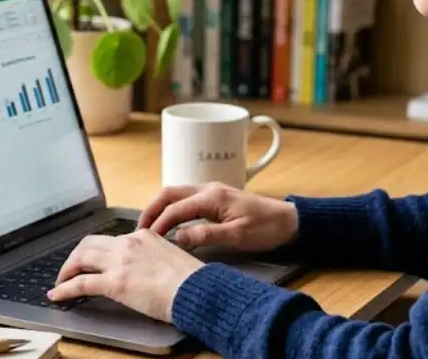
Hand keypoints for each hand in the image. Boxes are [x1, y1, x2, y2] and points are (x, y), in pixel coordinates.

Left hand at [47, 228, 203, 322]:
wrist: (195, 289)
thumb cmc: (190, 279)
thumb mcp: (171, 257)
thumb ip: (153, 256)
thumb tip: (146, 267)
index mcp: (142, 235)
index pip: (112, 239)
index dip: (98, 251)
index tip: (93, 260)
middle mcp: (128, 243)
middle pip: (90, 243)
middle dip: (76, 256)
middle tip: (70, 269)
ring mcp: (119, 262)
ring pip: (81, 258)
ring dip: (67, 269)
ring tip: (60, 281)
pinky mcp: (114, 283)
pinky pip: (81, 284)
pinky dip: (65, 289)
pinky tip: (57, 295)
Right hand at [138, 182, 298, 252]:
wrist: (288, 221)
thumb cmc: (266, 229)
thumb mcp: (237, 236)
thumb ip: (205, 235)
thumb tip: (177, 236)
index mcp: (212, 197)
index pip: (176, 208)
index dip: (159, 223)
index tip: (147, 238)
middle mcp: (209, 189)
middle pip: (169, 193)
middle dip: (152, 209)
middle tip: (140, 229)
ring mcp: (212, 191)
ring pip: (176, 193)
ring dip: (161, 207)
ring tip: (150, 227)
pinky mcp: (216, 197)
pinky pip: (186, 198)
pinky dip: (172, 208)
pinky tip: (170, 223)